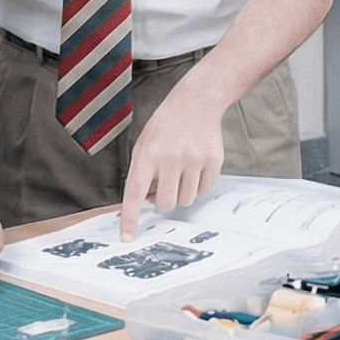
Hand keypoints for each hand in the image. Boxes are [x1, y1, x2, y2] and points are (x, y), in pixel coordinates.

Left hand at [117, 94, 224, 239]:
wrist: (196, 101)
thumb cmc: (166, 126)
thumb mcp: (145, 144)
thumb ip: (142, 173)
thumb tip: (145, 204)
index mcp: (148, 154)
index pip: (135, 193)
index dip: (130, 218)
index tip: (126, 238)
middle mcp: (171, 158)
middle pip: (165, 203)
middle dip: (164, 201)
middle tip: (166, 185)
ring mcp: (194, 159)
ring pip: (186, 199)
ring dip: (182, 192)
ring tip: (182, 170)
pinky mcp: (213, 160)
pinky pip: (204, 189)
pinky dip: (199, 183)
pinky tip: (196, 164)